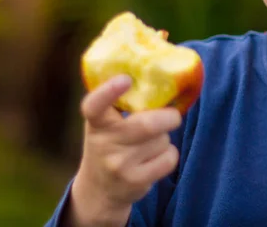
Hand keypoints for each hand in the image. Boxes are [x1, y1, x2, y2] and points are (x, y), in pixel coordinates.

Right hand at [68, 75, 181, 225]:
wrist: (99, 190)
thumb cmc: (110, 144)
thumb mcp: (104, 124)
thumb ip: (120, 104)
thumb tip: (158, 77)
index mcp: (96, 123)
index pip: (94, 106)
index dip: (108, 91)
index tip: (125, 79)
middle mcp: (104, 144)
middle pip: (148, 125)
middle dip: (169, 117)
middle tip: (172, 115)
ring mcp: (119, 165)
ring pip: (163, 140)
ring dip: (165, 137)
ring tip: (151, 142)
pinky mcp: (135, 181)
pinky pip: (169, 158)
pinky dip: (169, 154)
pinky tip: (156, 157)